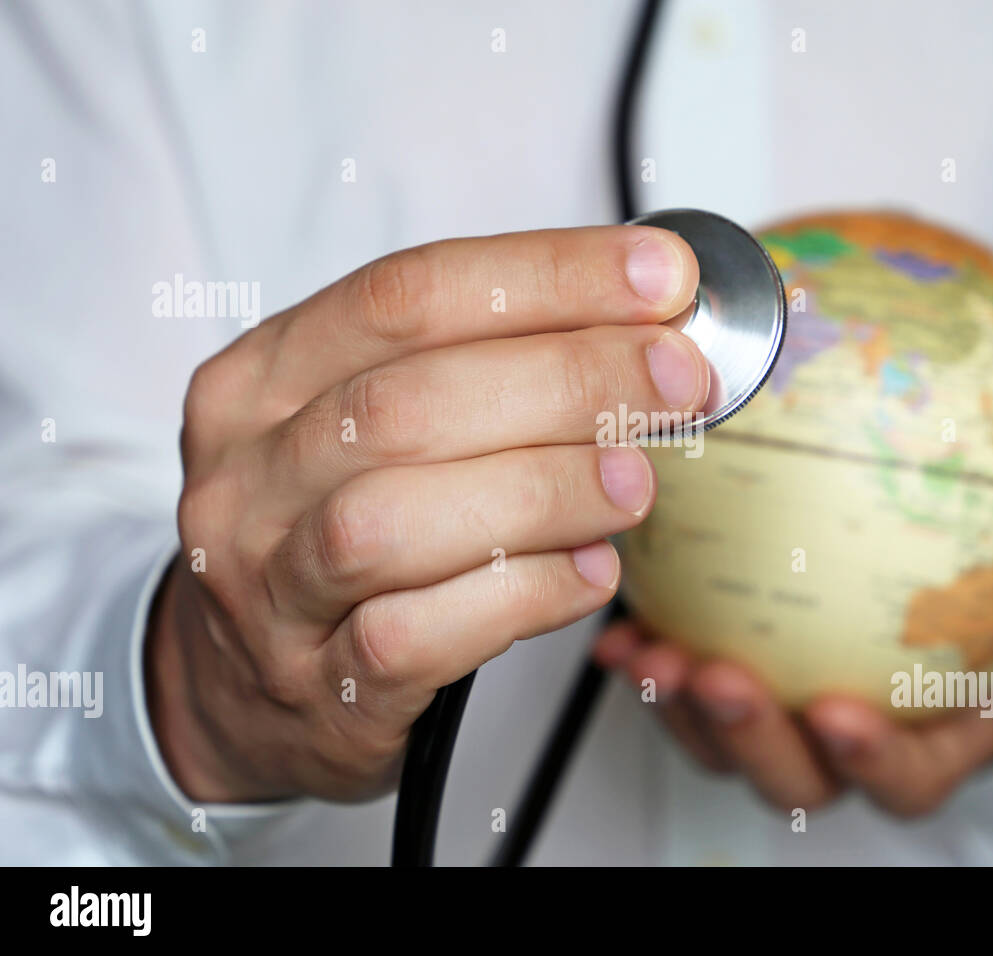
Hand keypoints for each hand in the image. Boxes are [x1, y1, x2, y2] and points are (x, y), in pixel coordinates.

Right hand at [148, 225, 703, 802]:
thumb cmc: (332, 527)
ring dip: (543, 490)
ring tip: (635, 481)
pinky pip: (417, 635)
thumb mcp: (365, 427)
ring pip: (397, 520)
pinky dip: (521, 596)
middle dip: (566, 378)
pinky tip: (590, 572)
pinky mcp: (318, 684)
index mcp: (262, 379)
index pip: (406, 296)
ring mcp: (270, 588)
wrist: (237, 686)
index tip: (660, 276)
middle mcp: (249, 476)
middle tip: (678, 378)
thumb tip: (646, 332)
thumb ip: (479, 371)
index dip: (545, 277)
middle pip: (408, 402)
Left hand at [593, 388, 992, 816]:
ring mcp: (786, 718)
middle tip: (726, 677)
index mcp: (938, 729)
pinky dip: (648, 662)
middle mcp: (853, 737)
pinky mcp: (730, 680)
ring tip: (654, 650)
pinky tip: (624, 624)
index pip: (911, 773)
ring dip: (683, 705)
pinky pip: (682, 687)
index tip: (841, 713)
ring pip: (726, 740)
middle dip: (754, 739)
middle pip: (800, 774)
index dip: (874, 759)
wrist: (948, 603)